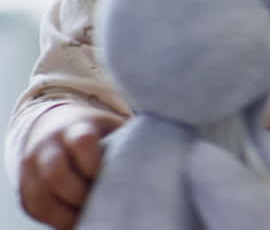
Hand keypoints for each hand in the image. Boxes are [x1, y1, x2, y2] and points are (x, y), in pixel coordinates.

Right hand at [18, 104, 123, 229]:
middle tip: (104, 202)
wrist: (54, 127)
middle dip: (81, 195)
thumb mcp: (111, 128)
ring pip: (42, 198)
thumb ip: (129, 140)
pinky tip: (78, 221)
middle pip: (57, 175)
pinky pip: (36, 210)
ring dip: (68, 214)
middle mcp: (47, 147)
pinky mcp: (25, 190)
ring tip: (94, 216)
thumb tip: (167, 156)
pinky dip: (56, 220)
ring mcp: (32, 169)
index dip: (96, 163)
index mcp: (75, 128)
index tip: (110, 175)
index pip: (82, 142)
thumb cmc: (95, 132)